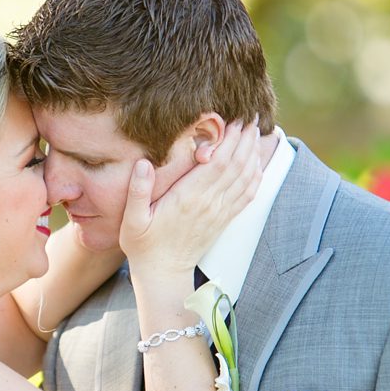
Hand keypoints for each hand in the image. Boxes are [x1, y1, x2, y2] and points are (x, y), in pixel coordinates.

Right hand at [119, 121, 260, 276]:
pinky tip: (257, 163)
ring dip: (253, 154)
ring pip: (245, 178)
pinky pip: (247, 195)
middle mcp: (209, 204)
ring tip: (255, 132)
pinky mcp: (224, 220)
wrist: (163, 274)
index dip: (230, 141)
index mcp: (188, 198)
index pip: (218, 163)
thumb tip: (142, 163)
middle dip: (246, 139)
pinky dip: (256, 177)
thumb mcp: (132, 220)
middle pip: (236, 165)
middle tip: (251, 116)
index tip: (235, 121)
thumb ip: (137, 190)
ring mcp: (219, 212)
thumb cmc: (144, 245)